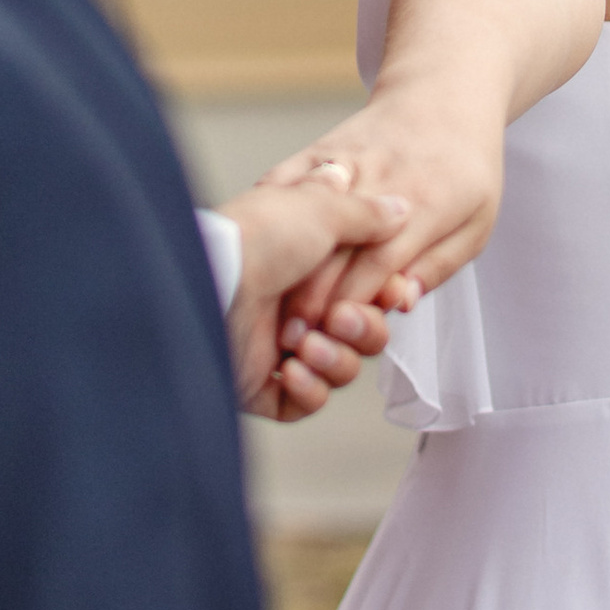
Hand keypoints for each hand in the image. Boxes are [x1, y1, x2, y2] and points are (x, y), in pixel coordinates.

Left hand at [223, 167, 417, 421]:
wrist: (212, 280)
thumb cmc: (257, 237)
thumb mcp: (321, 207)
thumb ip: (366, 213)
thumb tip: (398, 209)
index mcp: (308, 262)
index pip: (367, 291)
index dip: (387, 298)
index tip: (394, 296)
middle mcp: (292, 304)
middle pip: (361, 333)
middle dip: (363, 330)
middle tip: (341, 319)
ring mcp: (275, 347)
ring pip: (339, 369)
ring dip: (335, 360)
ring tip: (305, 344)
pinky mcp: (260, 385)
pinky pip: (305, 402)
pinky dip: (309, 389)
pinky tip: (292, 369)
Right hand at [264, 106, 503, 337]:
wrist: (443, 94)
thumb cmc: (465, 167)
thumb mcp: (477, 223)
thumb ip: (440, 265)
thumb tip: (401, 303)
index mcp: (427, 203)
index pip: (380, 263)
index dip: (351, 304)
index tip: (330, 337)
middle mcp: (382, 181)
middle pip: (335, 248)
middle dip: (311, 298)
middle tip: (292, 338)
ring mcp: (346, 162)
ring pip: (304, 220)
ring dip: (284, 264)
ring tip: (270, 304)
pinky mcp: (319, 150)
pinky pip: (285, 182)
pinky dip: (268, 217)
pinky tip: (256, 250)